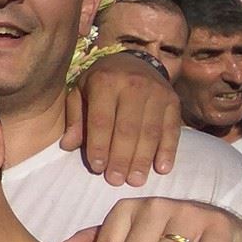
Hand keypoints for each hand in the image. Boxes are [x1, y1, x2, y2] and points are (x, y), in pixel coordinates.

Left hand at [60, 52, 181, 185]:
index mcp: (104, 82)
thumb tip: (68, 145)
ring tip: (135, 180)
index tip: (97, 167)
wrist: (134, 62)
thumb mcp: (80, 92)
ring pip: (150, 132)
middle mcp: (133, 85)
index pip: (101, 120)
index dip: (99, 145)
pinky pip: (172, 129)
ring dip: (143, 159)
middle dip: (121, 157)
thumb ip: (76, 118)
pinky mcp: (174, 101)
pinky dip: (168, 150)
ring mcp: (157, 93)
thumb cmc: (100, 82)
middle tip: (116, 180)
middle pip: (127, 129)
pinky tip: (161, 168)